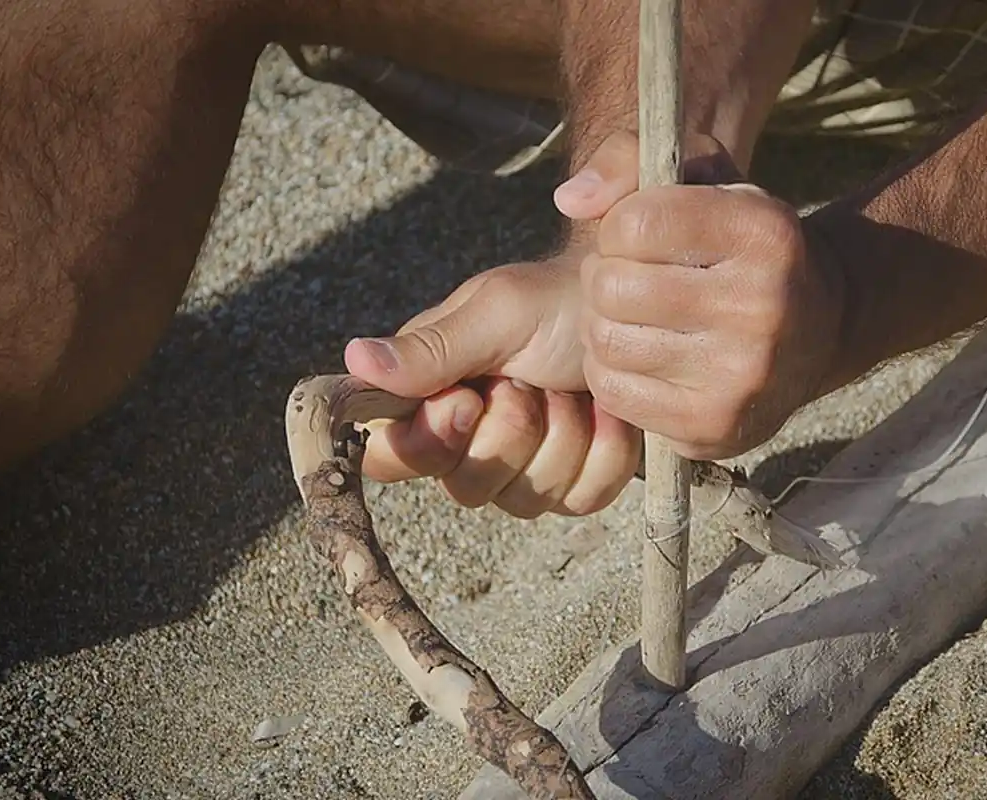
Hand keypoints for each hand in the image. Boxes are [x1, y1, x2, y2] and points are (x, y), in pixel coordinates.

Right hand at [342, 132, 741, 516]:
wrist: (633, 310)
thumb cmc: (555, 299)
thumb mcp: (495, 313)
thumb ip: (429, 349)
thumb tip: (353, 359)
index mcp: (428, 398)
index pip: (389, 458)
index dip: (428, 442)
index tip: (467, 399)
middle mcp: (466, 444)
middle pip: (465, 489)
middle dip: (512, 429)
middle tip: (531, 378)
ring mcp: (521, 472)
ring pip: (526, 500)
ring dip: (562, 435)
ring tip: (568, 386)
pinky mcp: (573, 485)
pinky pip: (581, 499)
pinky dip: (603, 451)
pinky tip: (605, 412)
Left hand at [578, 181, 846, 460]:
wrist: (819, 329)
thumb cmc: (739, 243)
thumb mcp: (704, 176)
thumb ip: (629, 159)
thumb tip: (570, 201)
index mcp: (763, 232)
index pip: (635, 224)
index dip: (619, 226)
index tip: (641, 235)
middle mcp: (761, 305)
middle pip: (612, 287)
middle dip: (606, 277)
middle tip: (630, 280)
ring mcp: (741, 374)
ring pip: (606, 342)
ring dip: (603, 326)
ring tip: (633, 317)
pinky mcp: (714, 425)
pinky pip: (614, 393)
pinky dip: (612, 373)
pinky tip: (641, 357)